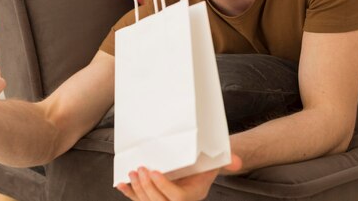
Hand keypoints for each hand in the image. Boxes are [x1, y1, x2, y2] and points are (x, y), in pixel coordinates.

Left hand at [116, 154, 241, 200]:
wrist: (199, 170)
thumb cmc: (206, 166)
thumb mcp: (217, 163)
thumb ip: (227, 162)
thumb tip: (236, 161)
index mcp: (192, 196)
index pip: (176, 198)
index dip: (163, 187)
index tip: (154, 171)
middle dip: (147, 187)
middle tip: (140, 168)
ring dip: (138, 189)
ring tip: (132, 172)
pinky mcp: (153, 198)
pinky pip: (139, 200)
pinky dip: (129, 193)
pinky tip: (121, 184)